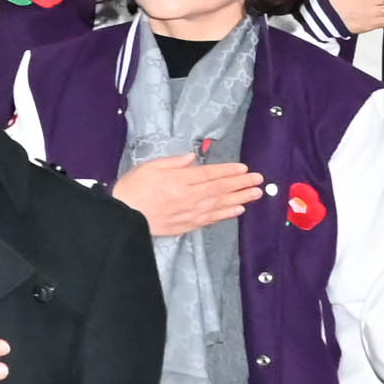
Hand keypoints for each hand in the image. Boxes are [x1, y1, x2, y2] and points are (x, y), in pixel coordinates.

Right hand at [110, 153, 263, 236]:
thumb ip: (173, 163)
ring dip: (240, 198)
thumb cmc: (133, 188)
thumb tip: (192, 158)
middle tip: (259, 181)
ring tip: (256, 194)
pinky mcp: (187, 225)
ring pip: (220, 204)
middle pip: (220, 189)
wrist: (123, 217)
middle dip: (241, 184)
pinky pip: (211, 219)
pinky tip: (238, 211)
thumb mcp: (149, 167)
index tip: (245, 169)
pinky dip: (226, 214)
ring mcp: (190, 212)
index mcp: (180, 180)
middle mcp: (190, 196)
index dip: (229, 171)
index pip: (211, 174)